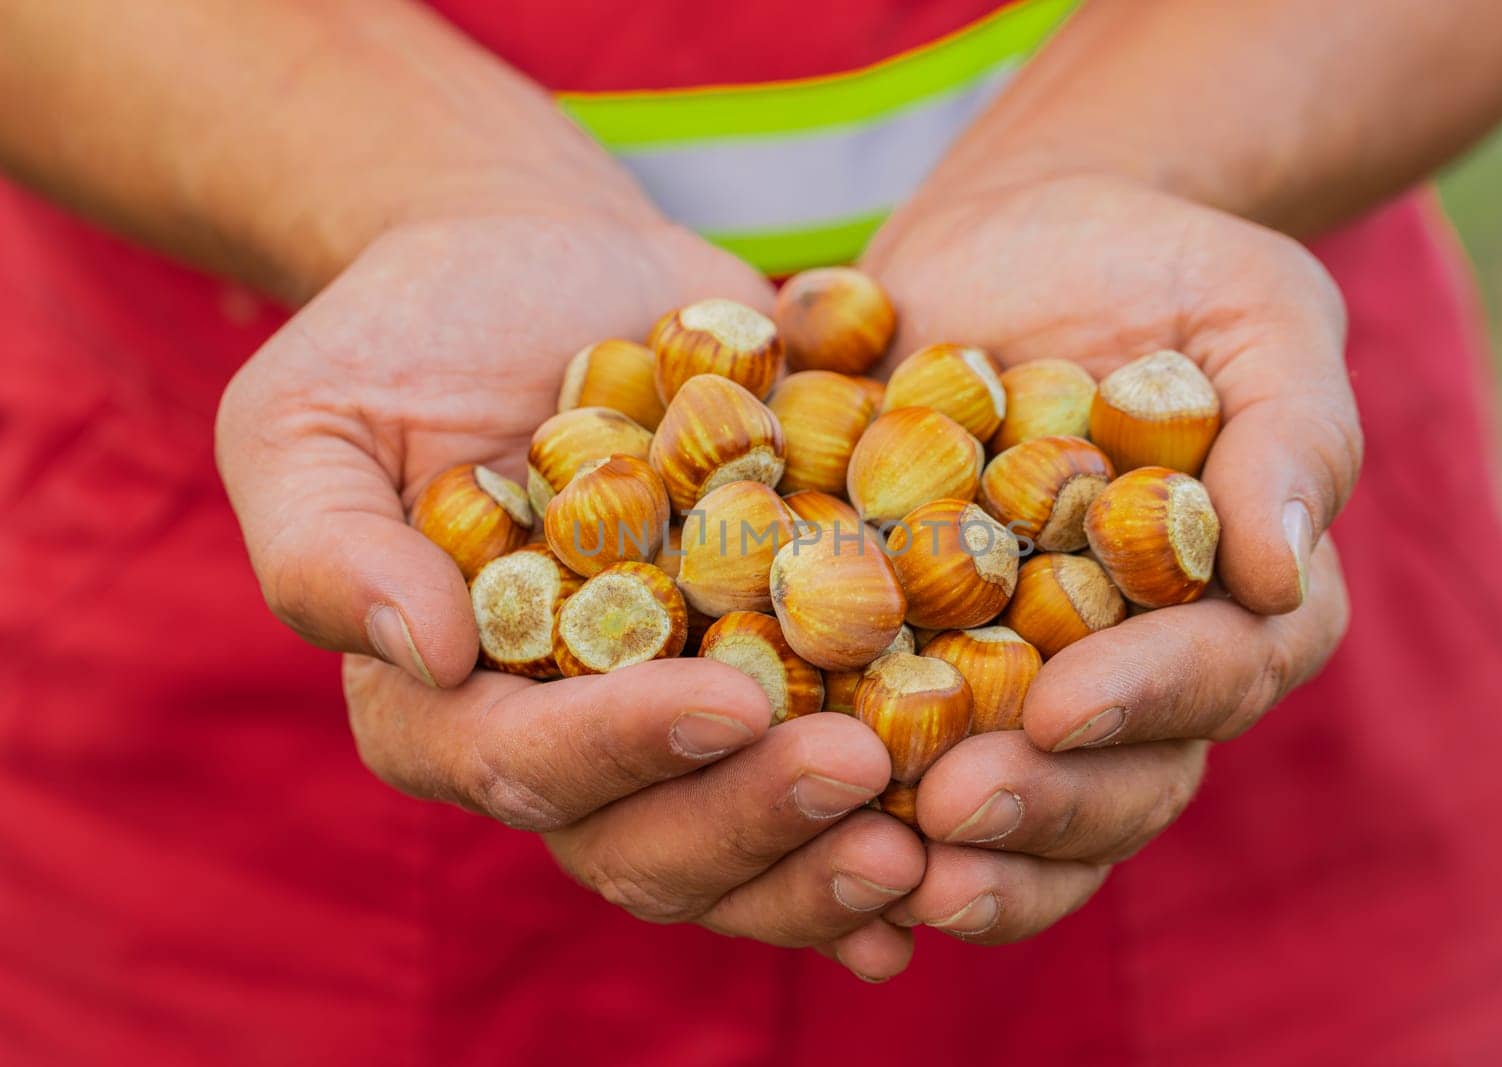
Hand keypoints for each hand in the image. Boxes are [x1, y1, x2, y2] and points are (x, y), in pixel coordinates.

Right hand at [217, 216, 923, 979]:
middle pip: (646, 838)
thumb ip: (326, 545)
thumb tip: (420, 654)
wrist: (538, 264)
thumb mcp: (309, 418)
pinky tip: (968, 829)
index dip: (621, 750)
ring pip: (745, 833)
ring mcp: (673, 713)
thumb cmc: (405, 336)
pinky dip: (892, 813)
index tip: (727, 702)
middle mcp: (567, 736)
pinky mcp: (767, 665)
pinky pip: (825, 766)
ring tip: (938, 830)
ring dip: (836, 853)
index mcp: (445, 704)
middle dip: (753, 819)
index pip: (519, 762)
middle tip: (864, 776)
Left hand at [860, 174, 1357, 941]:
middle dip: (1041, 808)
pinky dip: (859, 806)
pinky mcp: (915, 655)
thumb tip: (1285, 574)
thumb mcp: (1255, 311)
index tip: (1061, 707)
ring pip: (1016, 801)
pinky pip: (897, 750)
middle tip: (951, 815)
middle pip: (1116, 778)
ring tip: (882, 870)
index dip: (1145, 702)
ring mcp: (1022, 674)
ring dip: (955, 853)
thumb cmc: (1157, 266)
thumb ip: (1289, 432)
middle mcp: (1133, 666)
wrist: (1012, 236)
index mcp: (1234, 602)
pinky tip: (796, 826)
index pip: (1218, 675)